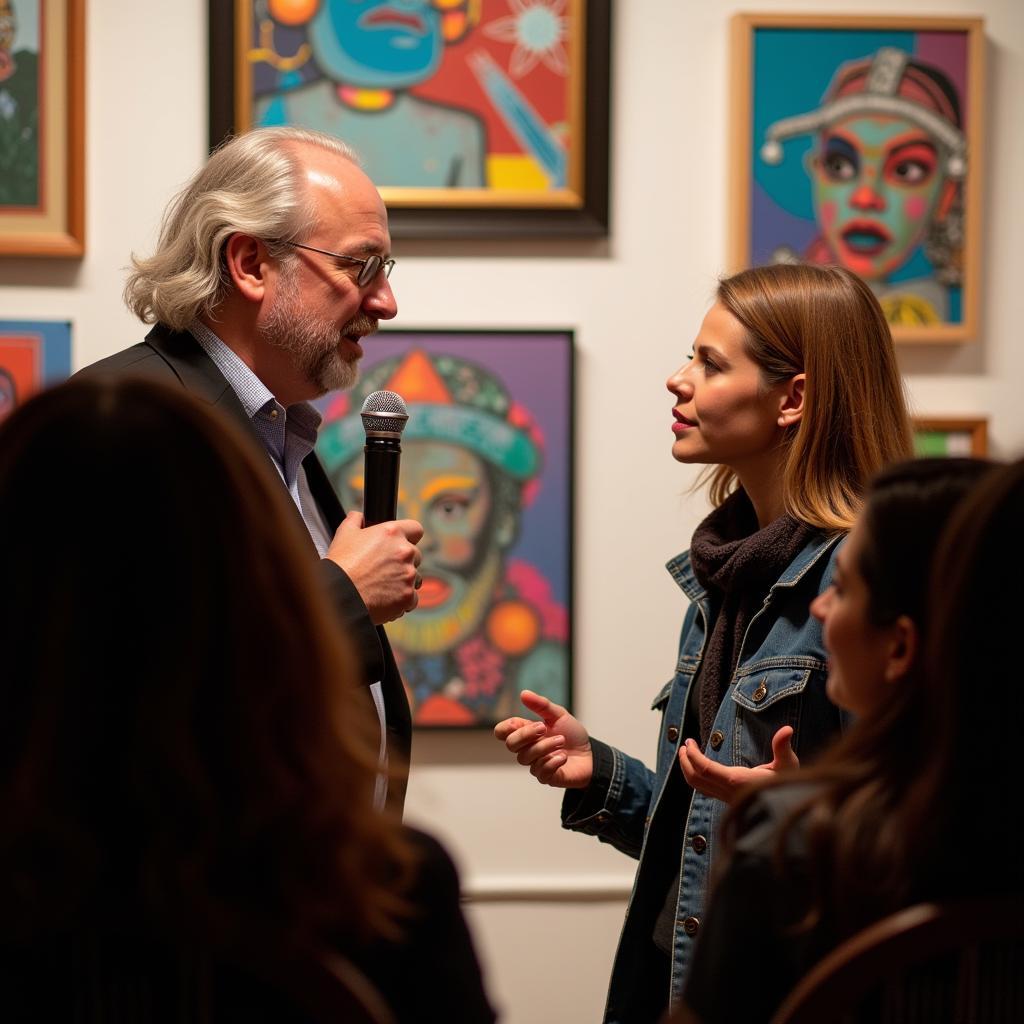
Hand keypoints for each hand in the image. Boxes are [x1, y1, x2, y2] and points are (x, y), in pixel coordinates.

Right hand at [326, 511, 423, 624]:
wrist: (339, 595)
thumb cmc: (341, 566)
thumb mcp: (344, 534)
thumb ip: (355, 520)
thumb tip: (359, 516)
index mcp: (392, 533)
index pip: (416, 528)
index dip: (409, 536)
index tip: (403, 543)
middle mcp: (405, 552)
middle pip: (416, 555)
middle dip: (404, 561)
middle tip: (385, 569)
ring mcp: (409, 575)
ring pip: (415, 577)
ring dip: (404, 580)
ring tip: (383, 585)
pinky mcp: (408, 596)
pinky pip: (412, 597)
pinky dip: (402, 600)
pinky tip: (386, 598)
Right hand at [493, 689, 593, 788]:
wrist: (591, 754)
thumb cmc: (572, 734)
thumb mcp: (559, 715)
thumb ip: (541, 705)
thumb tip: (523, 693)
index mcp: (527, 732)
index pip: (502, 732)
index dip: (506, 727)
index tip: (520, 721)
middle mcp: (527, 748)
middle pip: (511, 744)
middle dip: (526, 734)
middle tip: (543, 727)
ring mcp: (535, 764)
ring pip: (526, 757)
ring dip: (545, 747)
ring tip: (562, 741)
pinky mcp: (546, 777)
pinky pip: (540, 771)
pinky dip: (553, 762)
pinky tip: (563, 757)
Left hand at [678, 726, 798, 802]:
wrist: (790, 813)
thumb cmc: (790, 787)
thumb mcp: (789, 765)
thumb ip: (783, 747)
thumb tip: (788, 729)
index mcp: (738, 782)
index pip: (705, 769)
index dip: (693, 756)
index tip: (689, 742)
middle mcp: (729, 792)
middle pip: (696, 779)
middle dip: (685, 761)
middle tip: (684, 745)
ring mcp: (727, 799)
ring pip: (698, 787)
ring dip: (688, 769)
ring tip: (686, 753)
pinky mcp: (728, 801)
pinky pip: (705, 790)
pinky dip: (697, 777)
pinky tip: (699, 766)